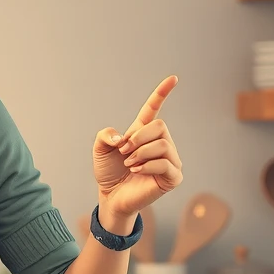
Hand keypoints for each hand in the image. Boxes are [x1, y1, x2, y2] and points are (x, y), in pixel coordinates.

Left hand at [93, 76, 182, 221]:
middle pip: (159, 126)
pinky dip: (147, 166)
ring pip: (164, 144)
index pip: (154, 108)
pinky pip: (166, 164)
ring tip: (129, 163)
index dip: (162, 93)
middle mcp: (161, 143)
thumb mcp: (100, 149)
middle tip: (124, 152)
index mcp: (144, 132)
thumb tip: (123, 137)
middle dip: (138, 138)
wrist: (111, 195)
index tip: (173, 78)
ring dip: (141, 153)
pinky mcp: (173, 177)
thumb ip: (105, 135)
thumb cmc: (108, 172)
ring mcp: (170, 160)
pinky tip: (136, 170)